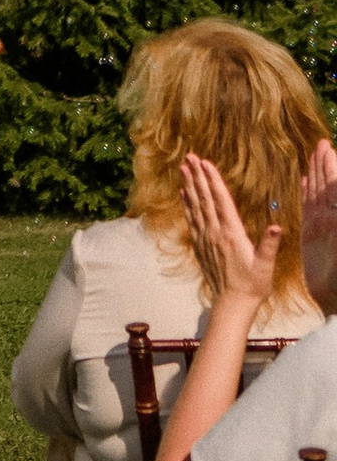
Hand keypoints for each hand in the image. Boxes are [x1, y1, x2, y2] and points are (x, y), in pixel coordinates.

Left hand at [181, 153, 282, 307]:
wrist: (232, 304)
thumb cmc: (252, 285)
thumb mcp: (265, 266)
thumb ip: (269, 246)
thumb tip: (277, 227)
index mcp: (231, 234)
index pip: (221, 201)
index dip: (213, 181)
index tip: (206, 163)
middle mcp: (215, 233)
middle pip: (205, 199)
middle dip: (198, 176)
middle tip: (189, 156)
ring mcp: (205, 239)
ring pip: (196, 207)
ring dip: (190, 186)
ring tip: (183, 168)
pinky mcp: (200, 246)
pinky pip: (192, 220)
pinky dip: (187, 205)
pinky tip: (183, 194)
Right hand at [302, 140, 336, 316]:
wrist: (336, 301)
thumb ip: (335, 225)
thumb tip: (333, 192)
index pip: (335, 188)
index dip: (332, 168)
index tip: (327, 149)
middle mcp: (331, 219)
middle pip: (328, 186)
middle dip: (326, 165)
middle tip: (321, 144)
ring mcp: (322, 226)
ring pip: (318, 194)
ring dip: (316, 174)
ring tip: (314, 155)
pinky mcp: (312, 235)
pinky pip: (308, 208)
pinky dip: (306, 193)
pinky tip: (303, 182)